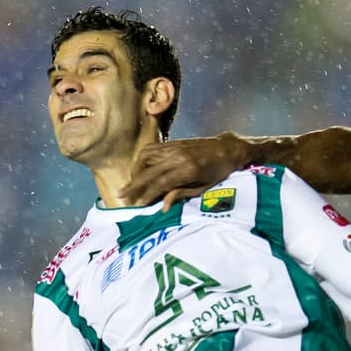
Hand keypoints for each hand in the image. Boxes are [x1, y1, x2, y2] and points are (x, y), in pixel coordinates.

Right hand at [120, 134, 249, 208]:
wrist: (228, 149)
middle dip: (134, 185)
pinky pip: (151, 150)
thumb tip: (163, 207)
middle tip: (122, 195)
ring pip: (145, 158)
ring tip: (131, 184)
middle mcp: (178, 157)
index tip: (137, 205)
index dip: (146, 195)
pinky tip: (139, 169)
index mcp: (188, 170)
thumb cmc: (219, 172)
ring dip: (135, 171)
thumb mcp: (204, 188)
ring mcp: (174, 147)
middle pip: (148, 172)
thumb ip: (182, 195)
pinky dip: (141, 160)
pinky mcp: (172, 143)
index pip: (160, 184)